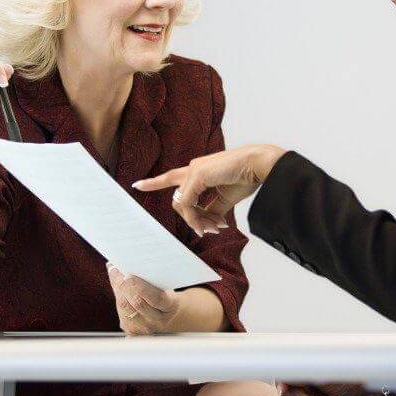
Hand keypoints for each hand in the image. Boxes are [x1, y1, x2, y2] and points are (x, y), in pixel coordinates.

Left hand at [106, 263, 179, 334]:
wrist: (165, 313)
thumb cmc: (162, 292)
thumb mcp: (163, 284)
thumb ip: (148, 275)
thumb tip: (129, 262)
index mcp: (170, 306)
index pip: (156, 298)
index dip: (142, 287)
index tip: (130, 274)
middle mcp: (158, 320)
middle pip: (137, 303)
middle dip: (124, 284)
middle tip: (115, 268)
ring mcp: (145, 329)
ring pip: (125, 308)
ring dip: (118, 289)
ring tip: (114, 272)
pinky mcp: (132, 333)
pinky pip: (120, 314)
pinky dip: (117, 296)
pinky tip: (117, 285)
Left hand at [133, 144, 285, 236]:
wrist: (259, 165)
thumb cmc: (246, 177)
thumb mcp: (226, 198)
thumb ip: (213, 210)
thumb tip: (207, 225)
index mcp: (199, 171)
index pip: (171, 177)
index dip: (154, 182)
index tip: (137, 185)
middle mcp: (193, 168)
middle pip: (177, 199)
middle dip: (190, 219)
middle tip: (209, 230)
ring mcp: (194, 170)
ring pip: (182, 204)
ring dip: (196, 221)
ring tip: (215, 228)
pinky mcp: (197, 175)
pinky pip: (189, 204)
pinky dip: (197, 217)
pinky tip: (212, 224)